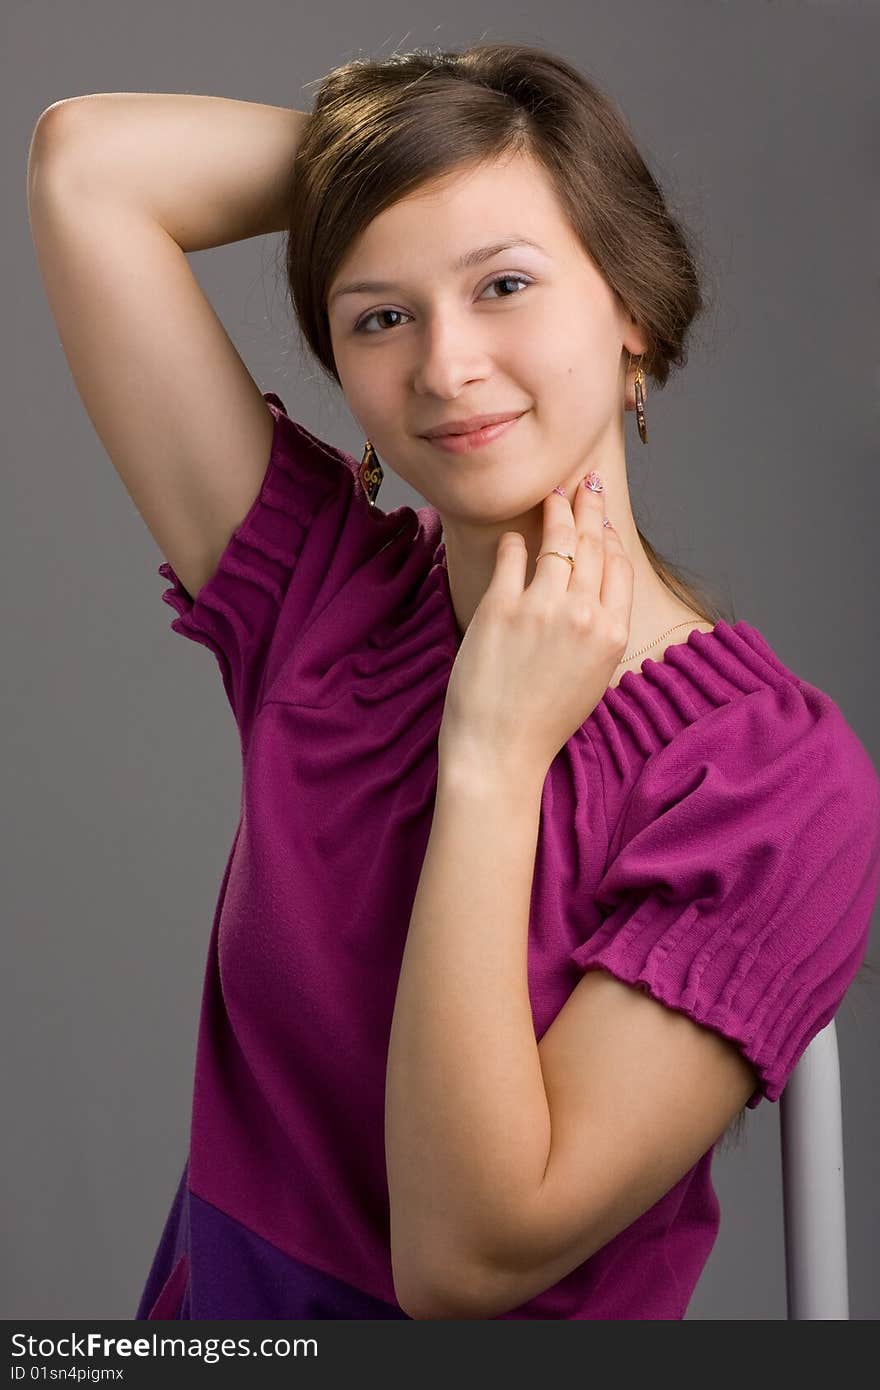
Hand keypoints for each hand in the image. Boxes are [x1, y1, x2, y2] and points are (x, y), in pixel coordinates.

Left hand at [438, 477, 633, 781]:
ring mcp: (542, 607)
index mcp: (612, 635)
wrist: (500, 751)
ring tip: (552, 496)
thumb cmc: (542, 723)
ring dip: (556, 512)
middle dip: (589, 509)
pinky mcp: (501, 607)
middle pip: (592, 545)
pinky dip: (515, 542)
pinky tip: (515, 537)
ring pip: (557, 541)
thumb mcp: (592, 679)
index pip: (619, 568)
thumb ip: (599, 634)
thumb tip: (595, 596)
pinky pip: (512, 556)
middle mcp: (584, 615)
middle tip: (585, 486)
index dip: (611, 540)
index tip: (604, 524)